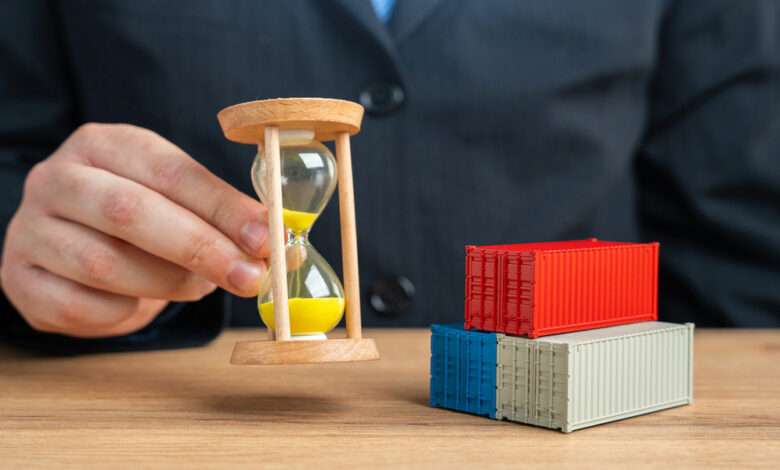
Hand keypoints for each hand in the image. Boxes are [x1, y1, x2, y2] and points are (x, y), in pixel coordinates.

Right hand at [0, 123, 268, 337]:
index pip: (170, 171)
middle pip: (130, 211)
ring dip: (165, 284)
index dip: (223, 207)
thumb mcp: (181, 203)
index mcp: (105, 144)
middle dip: (201, 249)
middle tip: (249, 278)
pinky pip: (78, 306)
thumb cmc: (141, 222)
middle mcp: (57, 177)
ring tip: (195, 288)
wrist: (71, 248)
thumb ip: (228, 220)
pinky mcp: (18, 278)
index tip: (267, 239)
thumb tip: (288, 252)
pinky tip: (139, 302)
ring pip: (103, 264)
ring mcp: (29, 228)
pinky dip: (123, 313)